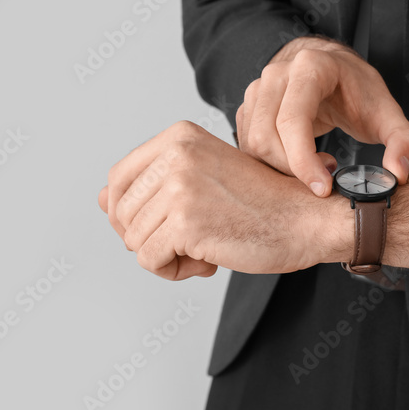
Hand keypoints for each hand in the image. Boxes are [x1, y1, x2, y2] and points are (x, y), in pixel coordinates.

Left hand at [98, 120, 347, 279]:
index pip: (118, 179)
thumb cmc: (263, 204)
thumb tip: (101, 201)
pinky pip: (150, 261)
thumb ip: (153, 184)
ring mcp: (179, 187)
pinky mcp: (186, 223)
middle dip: (149, 237)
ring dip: (166, 256)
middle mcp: (176, 155)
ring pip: (134, 240)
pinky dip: (174, 272)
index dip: (129, 212)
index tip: (163, 225)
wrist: (308, 220)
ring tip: (205, 250)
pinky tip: (207, 263)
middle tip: (191, 241)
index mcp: (179, 137)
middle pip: (120, 213)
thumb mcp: (205, 178)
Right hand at [236, 36, 408, 196]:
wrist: (334, 68)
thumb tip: (398, 174)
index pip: (292, 121)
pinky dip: (271, 164)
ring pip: (253, 145)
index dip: (303, 161)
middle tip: (327, 176)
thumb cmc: (358, 90)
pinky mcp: (249, 106)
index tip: (323, 188)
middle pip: (266, 137)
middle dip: (293, 170)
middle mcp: (277, 74)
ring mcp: (257, 88)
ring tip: (317, 165)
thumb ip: (404, 142)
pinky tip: (299, 161)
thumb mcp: (388, 113)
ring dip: (281, 168)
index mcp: (311, 68)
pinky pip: (248, 146)